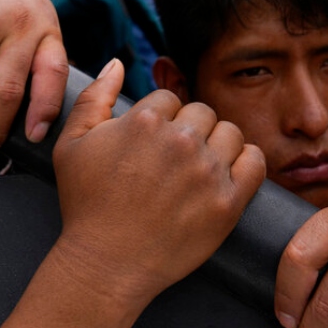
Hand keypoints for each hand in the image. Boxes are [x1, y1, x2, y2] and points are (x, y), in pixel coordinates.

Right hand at [52, 59, 266, 303]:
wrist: (106, 264)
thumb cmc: (86, 205)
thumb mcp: (72, 145)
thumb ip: (94, 97)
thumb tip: (118, 63)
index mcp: (146, 119)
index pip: (170, 98)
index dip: (161, 119)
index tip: (153, 145)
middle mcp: (181, 140)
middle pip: (203, 112)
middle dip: (190, 130)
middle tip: (174, 160)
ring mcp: (208, 171)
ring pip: (231, 132)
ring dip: (218, 144)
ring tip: (199, 168)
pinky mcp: (229, 203)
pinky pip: (255, 163)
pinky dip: (246, 163)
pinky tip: (227, 175)